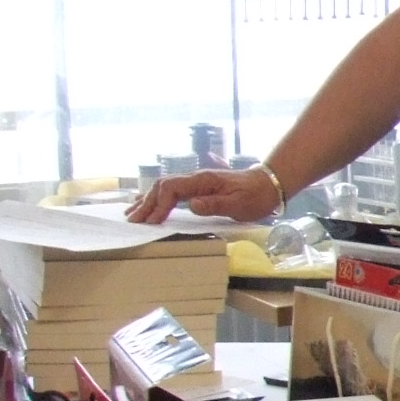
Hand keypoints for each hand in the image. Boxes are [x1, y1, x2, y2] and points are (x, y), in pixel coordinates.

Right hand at [127, 166, 279, 225]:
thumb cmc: (255, 196)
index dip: (160, 205)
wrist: (268, 184)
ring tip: (131, 213)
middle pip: (163, 187)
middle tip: (133, 220)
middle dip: (147, 204)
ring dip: (148, 200)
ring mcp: (195, 182)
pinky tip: (147, 203)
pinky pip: (172, 190)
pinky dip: (156, 198)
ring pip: (164, 188)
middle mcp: (195, 178)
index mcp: (203, 181)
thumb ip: (215, 205)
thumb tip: (192, 205)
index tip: (153, 221)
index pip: (172, 189)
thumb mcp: (239, 204)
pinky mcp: (197, 187)